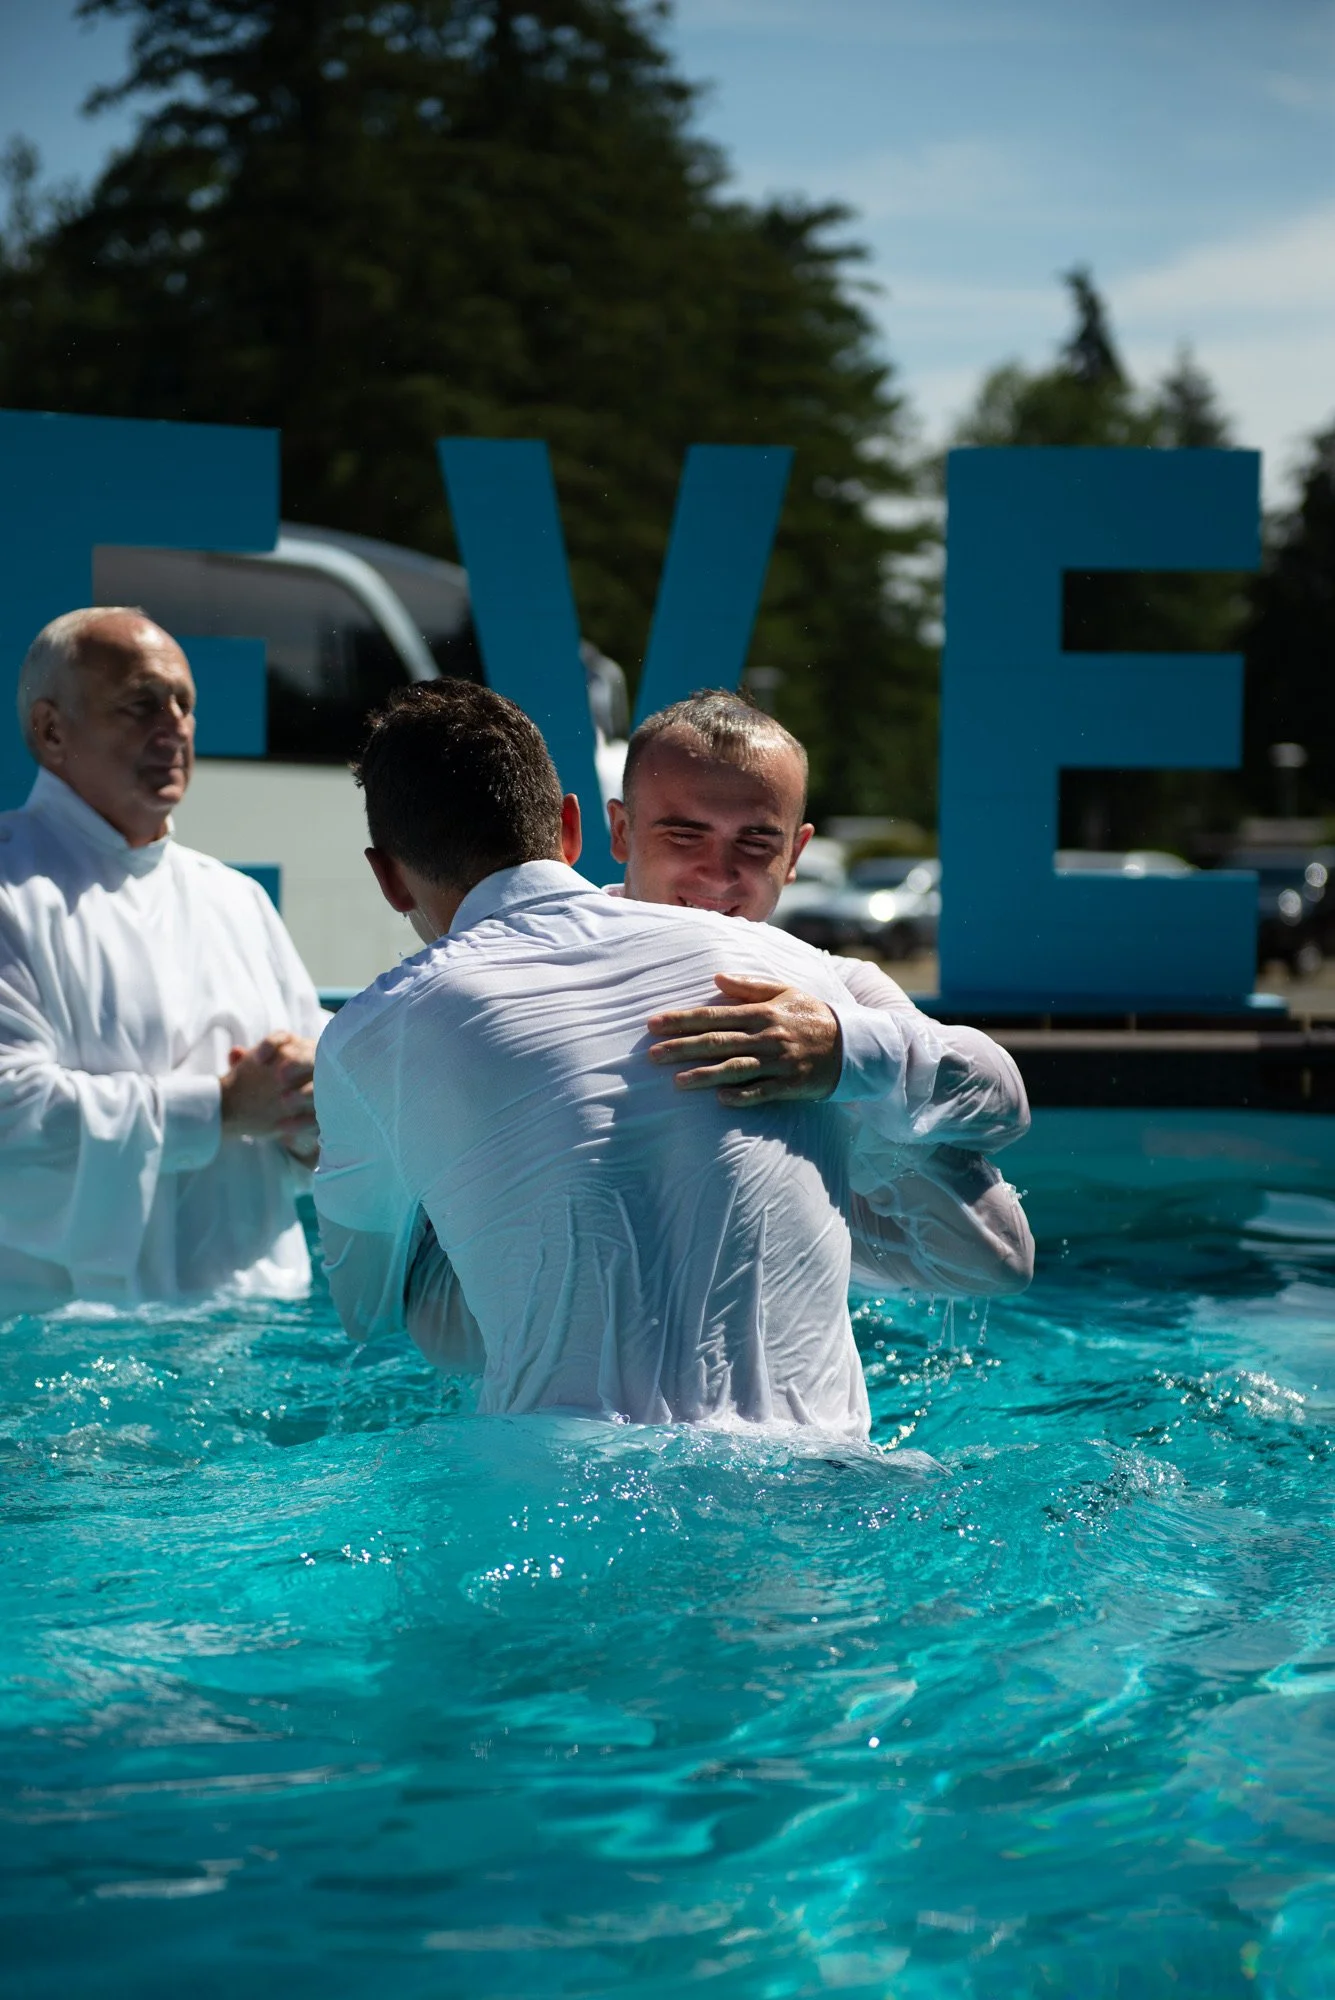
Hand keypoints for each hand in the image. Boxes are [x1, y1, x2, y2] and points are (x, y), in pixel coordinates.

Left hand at [220, 1031, 317, 1149]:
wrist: (277, 1117)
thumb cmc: (264, 1088)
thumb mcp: (253, 1076)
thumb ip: (244, 1063)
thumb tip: (235, 1053)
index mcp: (293, 1049)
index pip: (284, 1038)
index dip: (272, 1045)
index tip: (257, 1059)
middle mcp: (312, 1064)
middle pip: (310, 1056)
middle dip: (297, 1063)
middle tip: (280, 1076)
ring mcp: (323, 1088)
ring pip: (324, 1084)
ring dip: (306, 1092)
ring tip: (285, 1101)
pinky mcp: (323, 1113)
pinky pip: (319, 1117)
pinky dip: (302, 1122)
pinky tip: (283, 1128)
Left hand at [647, 974, 842, 1104]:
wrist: (853, 1043)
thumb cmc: (811, 1015)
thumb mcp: (784, 992)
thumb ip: (749, 985)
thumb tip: (716, 977)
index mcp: (762, 1012)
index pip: (714, 1015)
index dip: (682, 1020)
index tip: (654, 1024)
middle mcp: (767, 1036)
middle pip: (717, 1042)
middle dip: (682, 1047)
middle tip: (652, 1054)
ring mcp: (779, 1062)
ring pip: (735, 1068)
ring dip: (705, 1075)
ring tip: (676, 1081)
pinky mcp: (790, 1084)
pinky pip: (763, 1091)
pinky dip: (742, 1095)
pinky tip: (720, 1099)